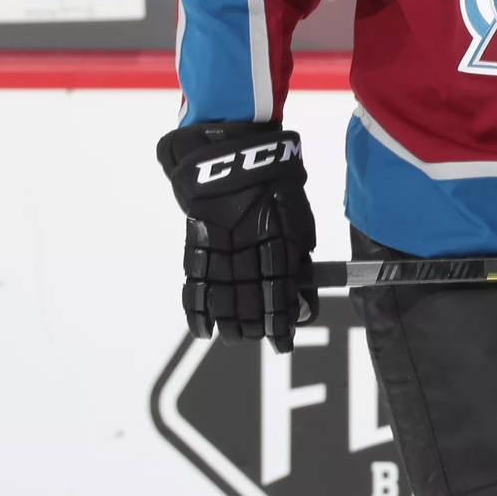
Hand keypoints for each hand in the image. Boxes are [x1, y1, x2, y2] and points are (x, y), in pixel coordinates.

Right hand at [157, 121, 317, 352]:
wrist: (234, 152)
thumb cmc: (276, 186)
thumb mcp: (300, 219)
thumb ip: (300, 260)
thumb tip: (301, 302)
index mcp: (278, 241)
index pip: (279, 293)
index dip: (281, 322)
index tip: (284, 342)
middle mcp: (247, 248)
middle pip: (248, 301)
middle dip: (255, 327)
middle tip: (260, 337)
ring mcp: (219, 246)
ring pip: (222, 299)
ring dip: (230, 325)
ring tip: (236, 338)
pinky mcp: (196, 243)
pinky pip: (195, 284)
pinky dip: (198, 311)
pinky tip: (204, 331)